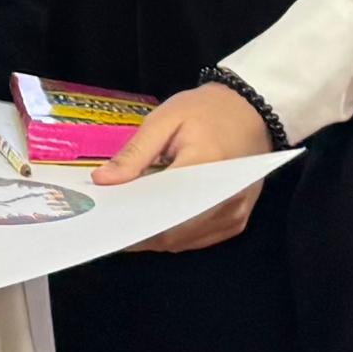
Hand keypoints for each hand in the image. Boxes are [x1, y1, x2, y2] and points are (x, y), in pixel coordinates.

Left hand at [96, 82, 274, 252]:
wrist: (250, 112)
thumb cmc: (205, 111)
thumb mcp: (164, 120)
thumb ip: (134, 153)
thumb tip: (103, 181)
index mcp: (206, 165)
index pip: (162, 205)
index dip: (131, 217)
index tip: (105, 216)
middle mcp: (226, 198)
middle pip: (172, 231)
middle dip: (138, 230)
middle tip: (109, 220)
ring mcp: (234, 213)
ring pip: (183, 240)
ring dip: (153, 235)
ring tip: (128, 218)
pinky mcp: (237, 221)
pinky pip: (197, 238)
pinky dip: (173, 233)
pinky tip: (154, 218)